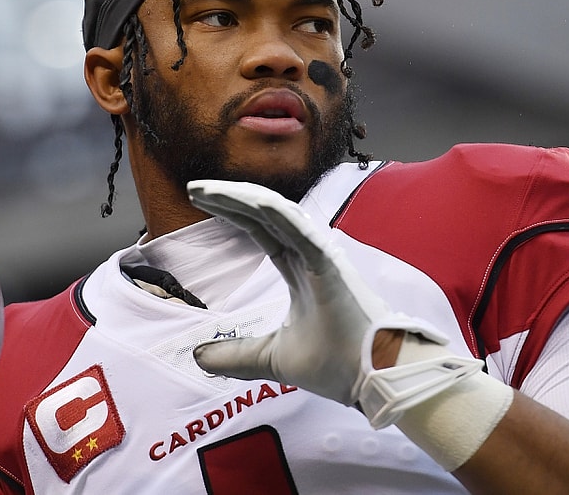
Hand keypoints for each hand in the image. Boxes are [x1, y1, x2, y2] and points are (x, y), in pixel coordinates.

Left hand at [188, 180, 463, 414]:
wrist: (375, 381)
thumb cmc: (339, 363)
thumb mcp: (273, 359)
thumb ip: (237, 356)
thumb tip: (199, 356)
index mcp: (299, 269)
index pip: (260, 230)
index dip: (232, 213)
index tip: (199, 201)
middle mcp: (309, 256)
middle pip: (264, 214)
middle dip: (229, 198)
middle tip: (194, 187)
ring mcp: (322, 258)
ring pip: (279, 215)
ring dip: (244, 199)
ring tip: (208, 190)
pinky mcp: (332, 268)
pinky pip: (303, 234)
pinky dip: (280, 216)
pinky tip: (255, 203)